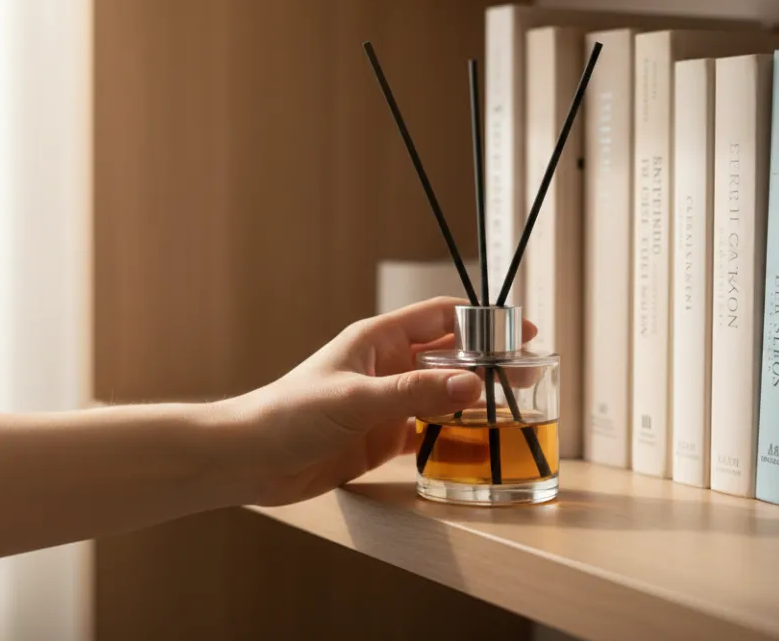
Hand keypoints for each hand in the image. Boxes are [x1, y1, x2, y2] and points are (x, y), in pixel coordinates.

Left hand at [227, 296, 534, 506]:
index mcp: (378, 340)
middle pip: (450, 357)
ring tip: (513, 410)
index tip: (519, 330)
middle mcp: (386, 367)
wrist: (249, 459)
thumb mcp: (355, 399)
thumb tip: (472, 385)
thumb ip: (414, 394)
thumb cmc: (287, 414)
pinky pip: (426, 432)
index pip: (442, 318)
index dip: (482, 321)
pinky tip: (473, 445)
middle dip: (489, 363)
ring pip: (442, 395)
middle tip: (529, 374)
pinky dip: (450, 436)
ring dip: (473, 401)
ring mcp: (384, 403)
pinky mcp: (379, 438)